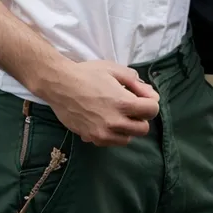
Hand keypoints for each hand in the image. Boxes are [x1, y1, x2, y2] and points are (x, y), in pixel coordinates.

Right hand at [45, 60, 159, 147]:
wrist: (59, 84)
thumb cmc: (87, 73)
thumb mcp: (114, 69)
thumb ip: (136, 82)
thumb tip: (151, 95)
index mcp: (123, 103)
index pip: (152, 110)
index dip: (150, 102)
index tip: (142, 97)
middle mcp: (115, 122)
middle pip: (143, 129)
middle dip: (141, 117)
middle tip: (130, 106)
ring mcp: (103, 133)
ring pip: (128, 138)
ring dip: (127, 127)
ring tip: (116, 113)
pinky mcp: (92, 138)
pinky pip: (111, 142)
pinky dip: (113, 134)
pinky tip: (104, 120)